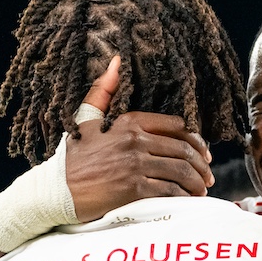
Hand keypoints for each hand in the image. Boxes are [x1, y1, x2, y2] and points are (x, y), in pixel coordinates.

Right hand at [67, 55, 213, 221]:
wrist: (54, 191)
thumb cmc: (72, 158)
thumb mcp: (85, 118)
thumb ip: (102, 90)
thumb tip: (116, 60)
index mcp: (129, 121)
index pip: (177, 125)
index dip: (197, 140)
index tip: (204, 153)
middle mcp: (135, 140)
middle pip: (183, 149)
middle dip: (202, 165)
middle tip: (207, 176)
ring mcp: (135, 164)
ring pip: (181, 170)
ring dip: (196, 182)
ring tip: (201, 190)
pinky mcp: (133, 188)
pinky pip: (170, 190)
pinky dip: (184, 196)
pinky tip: (187, 200)